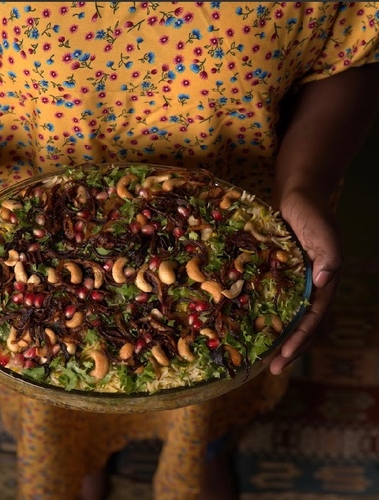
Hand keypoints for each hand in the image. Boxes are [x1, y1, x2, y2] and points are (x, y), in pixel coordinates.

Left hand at [269, 190, 341, 374]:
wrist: (297, 197)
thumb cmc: (312, 212)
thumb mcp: (324, 231)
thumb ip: (328, 255)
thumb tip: (324, 283)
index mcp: (324, 283)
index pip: (314, 318)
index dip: (301, 338)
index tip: (284, 355)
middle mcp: (310, 288)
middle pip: (301, 325)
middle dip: (289, 348)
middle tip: (271, 369)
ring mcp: (293, 283)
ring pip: (286, 317)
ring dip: (275, 337)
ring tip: (259, 358)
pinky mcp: (276, 276)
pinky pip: (271, 299)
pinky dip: (263, 315)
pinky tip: (247, 326)